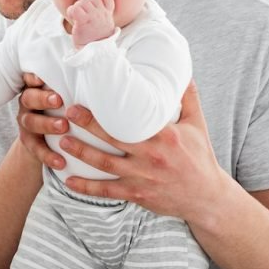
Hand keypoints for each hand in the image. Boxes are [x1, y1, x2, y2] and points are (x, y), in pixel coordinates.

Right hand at [16, 72, 66, 168]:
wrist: (48, 138)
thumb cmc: (67, 108)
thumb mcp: (68, 95)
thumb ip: (75, 87)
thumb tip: (104, 73)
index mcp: (37, 88)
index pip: (31, 78)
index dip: (34, 77)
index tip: (42, 77)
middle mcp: (28, 103)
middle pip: (29, 98)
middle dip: (43, 99)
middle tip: (58, 100)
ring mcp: (27, 122)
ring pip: (30, 122)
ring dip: (46, 124)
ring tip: (63, 127)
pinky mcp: (29, 142)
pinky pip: (36, 149)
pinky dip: (48, 155)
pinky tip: (61, 161)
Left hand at [60, 81, 227, 221]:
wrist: (207, 197)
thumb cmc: (200, 157)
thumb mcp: (197, 125)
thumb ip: (188, 98)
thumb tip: (183, 71)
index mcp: (165, 136)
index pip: (132, 120)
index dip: (109, 110)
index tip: (91, 98)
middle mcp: (151, 156)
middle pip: (113, 139)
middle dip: (88, 126)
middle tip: (68, 115)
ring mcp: (142, 177)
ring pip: (105, 164)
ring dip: (81, 153)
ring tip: (62, 142)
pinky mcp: (136, 195)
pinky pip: (106, 191)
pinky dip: (86, 187)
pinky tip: (68, 181)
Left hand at [65, 0, 115, 48]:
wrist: (94, 53)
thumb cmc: (95, 39)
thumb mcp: (102, 24)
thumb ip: (100, 13)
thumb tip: (91, 2)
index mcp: (107, 14)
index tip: (91, 8)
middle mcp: (102, 14)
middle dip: (84, 3)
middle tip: (81, 15)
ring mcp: (94, 17)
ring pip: (82, 2)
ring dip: (77, 8)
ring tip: (77, 18)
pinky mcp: (83, 21)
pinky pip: (75, 9)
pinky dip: (71, 11)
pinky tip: (73, 18)